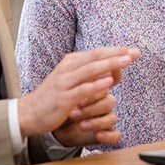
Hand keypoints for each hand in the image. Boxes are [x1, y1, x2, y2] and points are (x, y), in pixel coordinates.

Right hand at [18, 46, 139, 138]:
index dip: (116, 51)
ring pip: (90, 69)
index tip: (133, 51)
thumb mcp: (70, 81)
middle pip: (96, 57)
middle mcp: (67, 69)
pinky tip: (110, 83)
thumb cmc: (53, 98)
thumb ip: (88, 75)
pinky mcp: (63, 99)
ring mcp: (64, 83)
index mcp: (70, 62)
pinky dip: (97, 85)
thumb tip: (111, 71)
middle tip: (136, 53)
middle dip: (117, 54)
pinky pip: (83, 90)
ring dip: (110, 64)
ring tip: (127, 61)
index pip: (97, 53)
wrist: (28, 113)